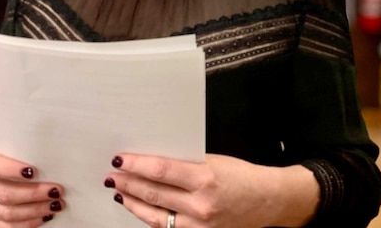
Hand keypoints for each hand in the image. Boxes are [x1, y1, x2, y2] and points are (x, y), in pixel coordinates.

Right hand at [0, 148, 63, 226]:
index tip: (33, 171)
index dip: (12, 169)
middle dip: (33, 193)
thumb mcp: (12, 151)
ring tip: (56, 204)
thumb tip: (50, 158)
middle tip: (56, 191)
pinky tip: (45, 216)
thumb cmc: (10, 159)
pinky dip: (30, 223)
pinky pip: (9, 227)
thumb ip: (23, 153)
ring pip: (9, 213)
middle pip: (5, 194)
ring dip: (36, 210)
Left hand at [105, 153, 318, 227]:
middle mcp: (200, 205)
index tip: (120, 158)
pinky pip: (166, 227)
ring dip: (133, 201)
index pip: (161, 171)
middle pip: (153, 193)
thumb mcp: (215, 161)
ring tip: (119, 190)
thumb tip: (154, 160)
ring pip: (155, 214)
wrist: (268, 201)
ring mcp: (198, 225)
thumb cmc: (243, 176)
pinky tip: (139, 207)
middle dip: (129, 183)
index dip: (136, 165)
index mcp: (206, 178)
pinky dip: (149, 216)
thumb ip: (186, 163)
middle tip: (112, 174)